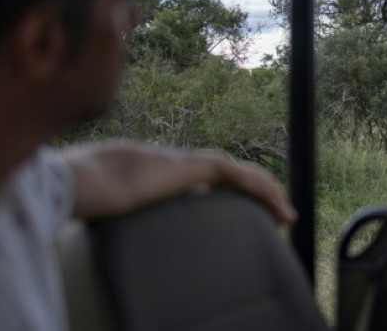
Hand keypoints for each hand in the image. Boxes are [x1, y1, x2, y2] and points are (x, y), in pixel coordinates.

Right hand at [66, 142, 296, 225]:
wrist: (99, 178)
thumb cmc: (105, 193)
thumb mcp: (130, 205)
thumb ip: (141, 208)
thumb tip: (134, 222)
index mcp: (179, 173)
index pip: (222, 183)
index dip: (244, 198)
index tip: (258, 219)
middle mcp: (195, 164)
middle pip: (241, 178)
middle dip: (265, 196)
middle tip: (281, 218)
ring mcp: (200, 162)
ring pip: (249, 176)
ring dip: (272, 195)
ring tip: (287, 216)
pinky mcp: (204, 166)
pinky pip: (244, 178)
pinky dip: (264, 190)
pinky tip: (276, 205)